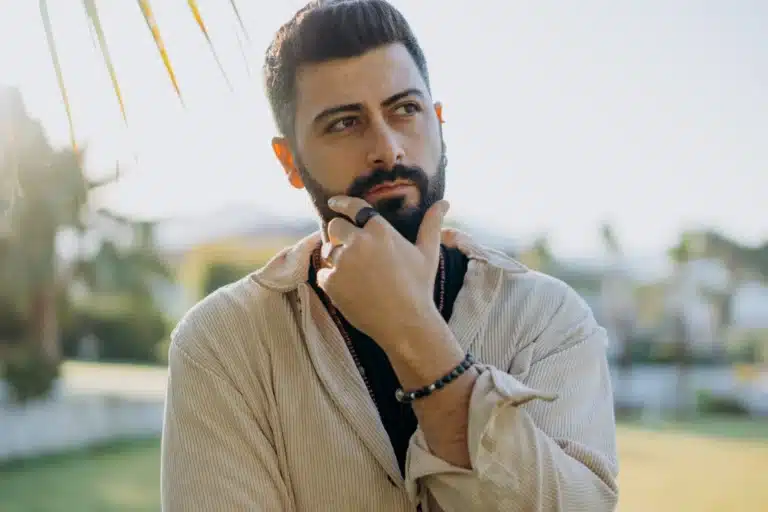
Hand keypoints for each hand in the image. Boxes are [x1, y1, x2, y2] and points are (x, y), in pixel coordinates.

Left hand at [317, 195, 450, 350]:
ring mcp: (342, 262)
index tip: (333, 202)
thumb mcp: (428, 253)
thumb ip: (432, 224)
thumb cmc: (419, 287)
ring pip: (328, 251)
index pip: (354, 207)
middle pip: (334, 226)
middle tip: (349, 249)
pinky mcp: (331, 282)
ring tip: (353, 274)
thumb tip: (444, 202)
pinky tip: (349, 289)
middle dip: (338, 234)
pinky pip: (322, 274)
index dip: (342, 202)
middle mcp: (358, 241)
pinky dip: (331, 280)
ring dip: (335, 259)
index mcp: (380, 230)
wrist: (405, 323)